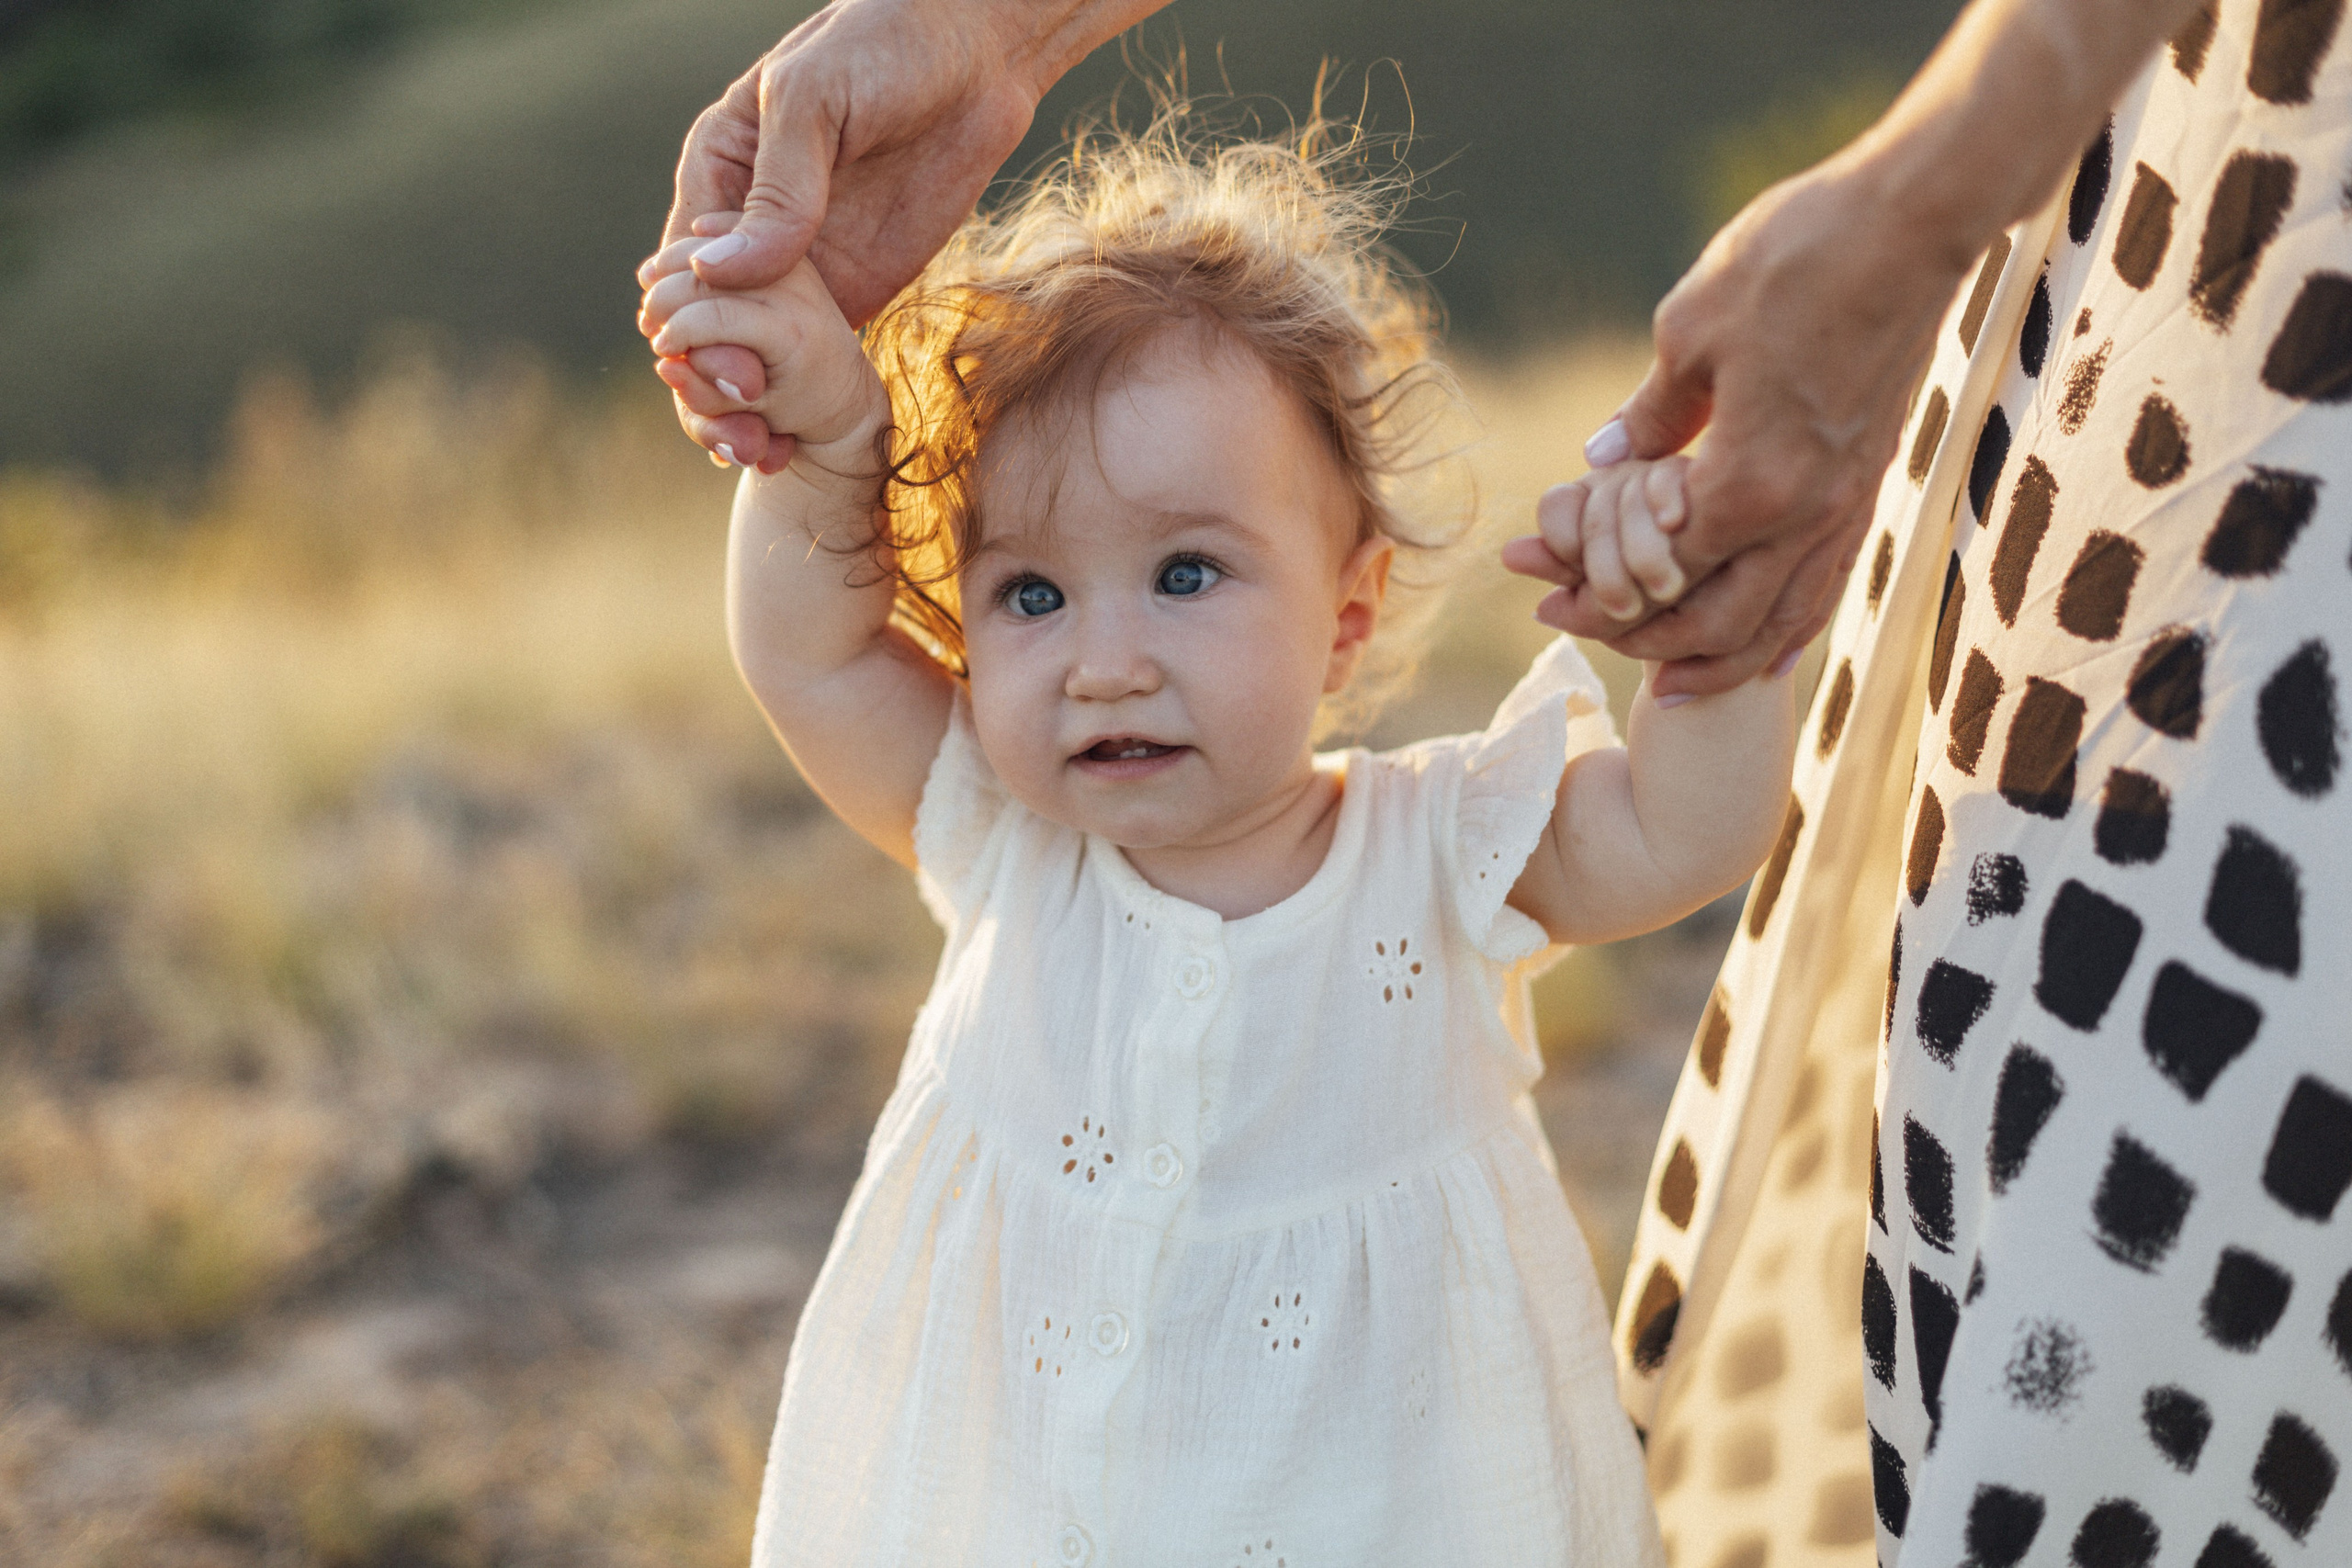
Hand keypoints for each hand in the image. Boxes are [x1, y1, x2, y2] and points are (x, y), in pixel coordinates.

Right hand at [642, 0, 1134, 466]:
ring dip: (749, 408)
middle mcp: (750, 229)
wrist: (980, 52)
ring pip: (755, 354)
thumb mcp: (815, 101)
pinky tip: (795, 446)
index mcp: (719, 175)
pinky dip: (801, 405)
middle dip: (710, 381)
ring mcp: (804, 266)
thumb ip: (781, 188)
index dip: (683, 323)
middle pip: (709, 323)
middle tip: (737, 428)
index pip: (679, 266)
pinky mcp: (855, 291)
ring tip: (758, 453)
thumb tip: (727, 272)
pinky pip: (815, 358)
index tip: (698, 369)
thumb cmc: (883, 44)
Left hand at [1535, 158, 1970, 695]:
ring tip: (1665, 683)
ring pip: (1781, 623)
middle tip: (1570, 629)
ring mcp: (1846, 504)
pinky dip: (1786, 628)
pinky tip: (1767, 645)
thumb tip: (1602, 463)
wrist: (1914, 221)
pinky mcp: (1868, 483)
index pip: (1657, 574)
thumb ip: (1649, 414)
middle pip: (1717, 623)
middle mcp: (1806, 514)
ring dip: (1717, 659)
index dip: (1590, 588)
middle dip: (1638, 640)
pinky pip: (1824, 585)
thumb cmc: (1794, 260)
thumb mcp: (1689, 330)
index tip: (1535, 585)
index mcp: (1749, 483)